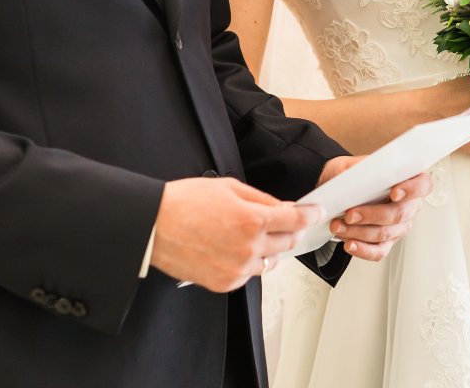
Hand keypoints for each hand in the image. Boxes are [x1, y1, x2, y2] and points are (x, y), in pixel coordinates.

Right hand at [150, 177, 323, 292]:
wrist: (153, 226)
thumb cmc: (185, 203)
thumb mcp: (229, 187)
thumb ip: (262, 199)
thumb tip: (284, 207)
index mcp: (252, 219)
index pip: (295, 219)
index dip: (310, 214)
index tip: (316, 212)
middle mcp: (249, 247)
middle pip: (288, 242)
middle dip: (291, 230)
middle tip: (285, 222)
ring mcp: (238, 268)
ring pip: (270, 260)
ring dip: (268, 247)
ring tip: (248, 234)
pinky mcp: (225, 282)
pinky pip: (249, 274)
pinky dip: (247, 262)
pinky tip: (232, 248)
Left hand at [319, 156, 431, 261]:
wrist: (336, 189)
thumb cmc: (349, 175)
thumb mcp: (352, 165)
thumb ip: (360, 170)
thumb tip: (360, 179)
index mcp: (407, 181)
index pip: (422, 185)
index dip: (412, 190)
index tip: (394, 193)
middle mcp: (408, 206)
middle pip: (400, 214)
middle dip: (372, 215)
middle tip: (350, 214)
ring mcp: (398, 226)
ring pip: (385, 233)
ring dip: (359, 232)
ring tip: (338, 226)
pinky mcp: (386, 242)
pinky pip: (379, 251)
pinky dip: (363, 249)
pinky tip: (349, 244)